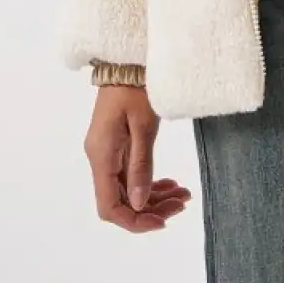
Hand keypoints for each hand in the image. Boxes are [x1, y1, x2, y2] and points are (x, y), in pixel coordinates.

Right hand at [84, 85, 191, 231]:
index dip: (135, 221)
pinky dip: (150, 182)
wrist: (127, 60)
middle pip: (120, 201)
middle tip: (183, 203)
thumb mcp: (144, 126)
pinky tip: (170, 183)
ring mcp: (108, 152)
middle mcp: (100, 158)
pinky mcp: (117, 146)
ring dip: (154, 197)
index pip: (109, 207)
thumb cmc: (136, 87)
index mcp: (102, 156)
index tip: (163, 222)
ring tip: (183, 194)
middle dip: (151, 209)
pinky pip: (130, 175)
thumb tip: (139, 204)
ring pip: (127, 190)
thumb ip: (140, 166)